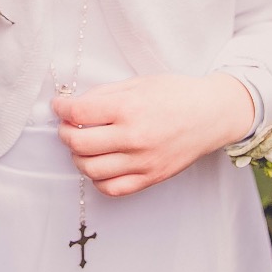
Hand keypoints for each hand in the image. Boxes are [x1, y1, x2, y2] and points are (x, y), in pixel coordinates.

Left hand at [55, 73, 255, 196]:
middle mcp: (134, 137)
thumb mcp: (139, 83)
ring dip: (78, 157)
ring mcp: (143, 161)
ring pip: (90, 169)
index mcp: (129, 108)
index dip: (61, 109)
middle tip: (68, 126)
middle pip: (78, 143)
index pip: (78, 114)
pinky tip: (99, 165)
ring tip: (83, 146)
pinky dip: (98, 179)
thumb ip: (104, 94)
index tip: (59, 106)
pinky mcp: (151, 177)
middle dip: (65, 133)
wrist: (212, 115)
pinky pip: (112, 188)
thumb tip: (75, 105)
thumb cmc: (177, 95)